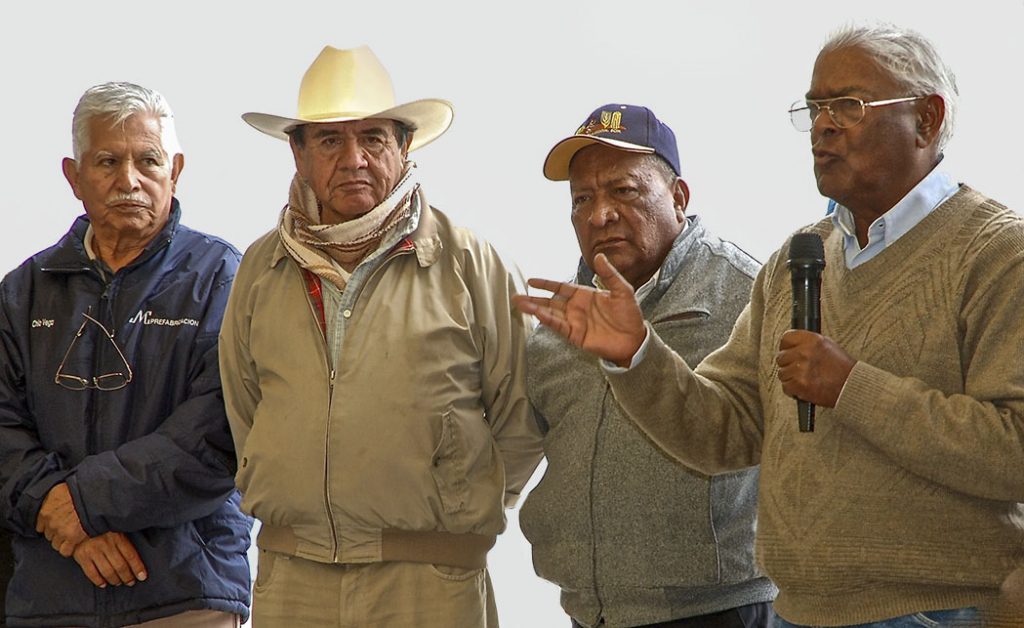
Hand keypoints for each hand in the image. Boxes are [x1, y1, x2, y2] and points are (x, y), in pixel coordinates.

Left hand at [35, 482, 87, 556]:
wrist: (93, 496)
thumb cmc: (78, 491)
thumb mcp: (58, 490)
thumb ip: (50, 499)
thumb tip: (48, 502)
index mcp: (45, 511)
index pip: (40, 526)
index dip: (49, 525)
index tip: (56, 524)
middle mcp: (50, 523)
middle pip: (49, 535)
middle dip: (57, 532)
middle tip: (67, 527)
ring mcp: (61, 531)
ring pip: (56, 544)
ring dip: (63, 541)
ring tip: (72, 535)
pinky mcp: (72, 538)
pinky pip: (65, 551)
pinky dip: (69, 549)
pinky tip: (74, 543)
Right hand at [72, 532, 147, 587]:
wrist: (79, 522)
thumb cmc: (101, 527)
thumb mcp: (115, 529)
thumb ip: (124, 541)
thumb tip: (135, 558)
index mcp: (117, 537)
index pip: (131, 556)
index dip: (138, 568)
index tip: (142, 577)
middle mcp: (106, 545)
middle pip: (120, 566)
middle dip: (127, 577)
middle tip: (130, 582)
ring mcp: (93, 551)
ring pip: (107, 571)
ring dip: (114, 580)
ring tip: (118, 583)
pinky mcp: (81, 556)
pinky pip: (91, 572)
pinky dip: (98, 581)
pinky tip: (103, 584)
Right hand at [513, 253, 645, 366]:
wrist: (634, 339)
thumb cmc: (629, 315)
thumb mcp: (622, 290)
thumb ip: (609, 274)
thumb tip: (599, 256)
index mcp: (584, 295)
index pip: (560, 287)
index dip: (546, 284)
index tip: (531, 281)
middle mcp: (575, 308)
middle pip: (550, 301)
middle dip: (533, 299)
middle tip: (516, 296)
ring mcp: (574, 322)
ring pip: (550, 314)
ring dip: (535, 309)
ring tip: (520, 304)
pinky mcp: (575, 335)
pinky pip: (559, 326)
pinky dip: (548, 320)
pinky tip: (538, 314)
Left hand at [775, 330, 855, 407]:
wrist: (851, 386)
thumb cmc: (842, 368)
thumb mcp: (827, 345)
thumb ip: (807, 343)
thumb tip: (792, 345)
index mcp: (812, 340)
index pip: (786, 338)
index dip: (786, 347)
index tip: (788, 351)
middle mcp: (804, 353)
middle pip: (781, 357)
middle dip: (788, 364)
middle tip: (799, 369)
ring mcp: (801, 369)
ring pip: (782, 373)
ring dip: (790, 378)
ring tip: (804, 379)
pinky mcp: (799, 385)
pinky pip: (786, 387)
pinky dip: (793, 390)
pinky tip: (803, 387)